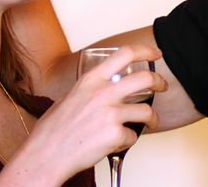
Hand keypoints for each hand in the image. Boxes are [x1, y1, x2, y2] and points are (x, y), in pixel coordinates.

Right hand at [11, 45, 167, 183]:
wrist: (45, 156)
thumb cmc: (52, 131)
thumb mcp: (69, 98)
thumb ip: (89, 90)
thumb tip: (105, 87)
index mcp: (90, 80)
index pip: (125, 54)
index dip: (145, 51)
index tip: (156, 53)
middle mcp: (102, 93)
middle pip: (145, 78)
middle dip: (159, 81)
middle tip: (163, 86)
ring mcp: (110, 113)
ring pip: (146, 110)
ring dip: (152, 118)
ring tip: (149, 123)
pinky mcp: (115, 134)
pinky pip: (133, 136)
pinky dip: (128, 141)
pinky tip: (116, 143)